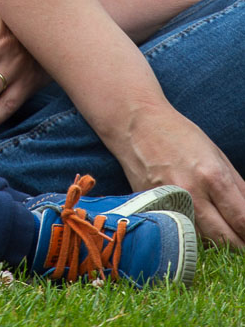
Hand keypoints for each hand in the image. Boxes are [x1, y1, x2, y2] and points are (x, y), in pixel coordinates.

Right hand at [118, 107, 244, 246]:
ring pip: (201, 242)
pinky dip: (191, 237)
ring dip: (215, 244)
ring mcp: (170, 204)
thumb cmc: (180, 135)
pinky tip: (198, 231)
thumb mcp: (217, 155)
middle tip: (242, 245)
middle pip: (223, 239)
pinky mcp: (153, 209)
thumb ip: (238, 187)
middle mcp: (191, 194)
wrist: (138, 125)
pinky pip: (178, 233)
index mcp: (212, 176)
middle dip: (238, 246)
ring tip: (223, 237)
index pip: (241, 221)